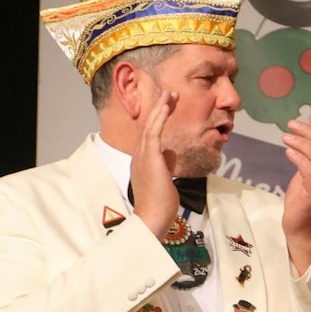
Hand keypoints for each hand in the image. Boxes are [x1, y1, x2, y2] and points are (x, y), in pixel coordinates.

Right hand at [130, 90, 180, 237]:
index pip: (150, 135)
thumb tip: (171, 153)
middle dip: (160, 109)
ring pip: (151, 126)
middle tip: (170, 94)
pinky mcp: (150, 158)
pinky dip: (160, 118)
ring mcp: (143, 156)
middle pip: (149, 126)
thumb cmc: (159, 203)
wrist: (152, 217)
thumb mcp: (164, 179)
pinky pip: (154, 133)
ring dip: (161, 109)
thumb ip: (166, 164)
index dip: (158, 120)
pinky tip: (167, 106)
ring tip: (171, 94)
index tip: (166, 107)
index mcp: (142, 161)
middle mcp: (139, 155)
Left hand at [282, 111, 310, 272]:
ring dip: (302, 142)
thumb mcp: (309, 173)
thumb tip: (303, 135)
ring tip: (286, 137)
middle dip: (310, 130)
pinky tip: (288, 152)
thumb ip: (310, 157)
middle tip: (291, 124)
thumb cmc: (303, 199)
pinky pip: (310, 171)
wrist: (302, 227)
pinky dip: (299, 157)